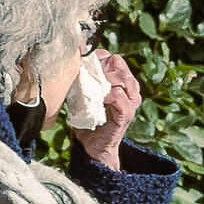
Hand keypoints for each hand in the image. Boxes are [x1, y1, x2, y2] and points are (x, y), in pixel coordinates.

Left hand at [70, 52, 141, 167]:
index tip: (84, 65)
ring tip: (91, 86)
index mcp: (123, 82)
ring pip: (122, 77)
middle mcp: (131, 89)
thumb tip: (71, 62)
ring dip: (104, 79)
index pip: (115, 59)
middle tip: (86, 76)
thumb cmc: (89, 117)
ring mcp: (131, 101)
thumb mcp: (85, 93)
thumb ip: (84, 79)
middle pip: (119, 65)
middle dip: (100, 67)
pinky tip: (97, 98)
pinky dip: (107, 94)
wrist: (94, 145)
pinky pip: (120, 95)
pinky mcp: (127, 113)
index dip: (99, 58)